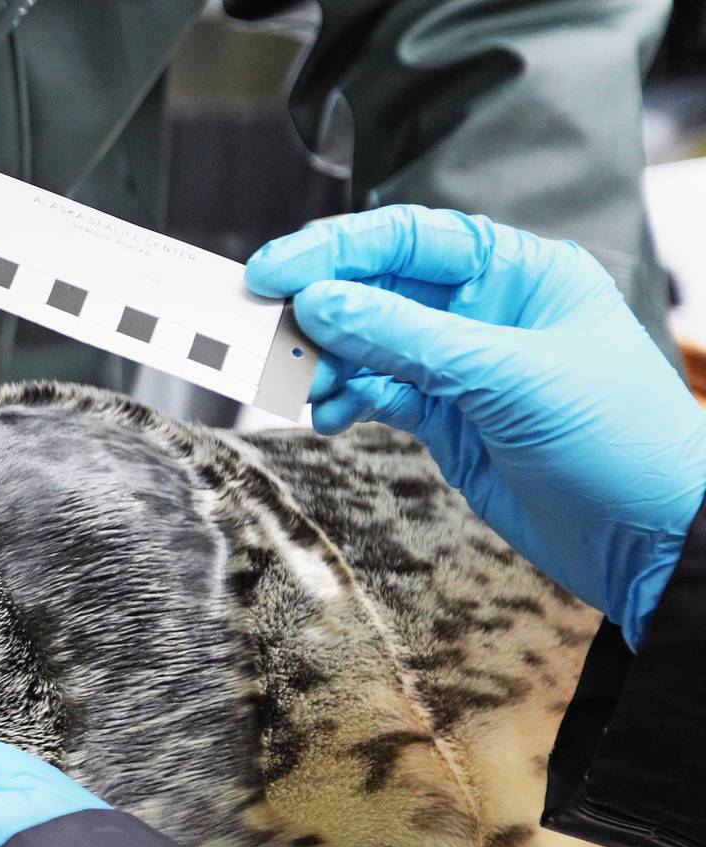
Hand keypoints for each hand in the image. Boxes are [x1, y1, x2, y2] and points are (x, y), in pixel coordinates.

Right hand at [247, 205, 705, 648]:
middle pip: (379, 290)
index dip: (336, 249)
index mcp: (519, 272)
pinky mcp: (448, 420)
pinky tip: (329, 416)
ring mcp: (463, 367)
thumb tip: (322, 302)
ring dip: (327, 364)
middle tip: (265, 329)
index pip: (411, 239)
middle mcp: (486, 311)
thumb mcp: (507, 376)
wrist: (649, 539)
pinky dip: (345, 403)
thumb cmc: (618, 439)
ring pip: (368, 347)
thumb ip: (408, 339)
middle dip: (320, 309)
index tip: (274, 271)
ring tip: (303, 387)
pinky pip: (377, 396)